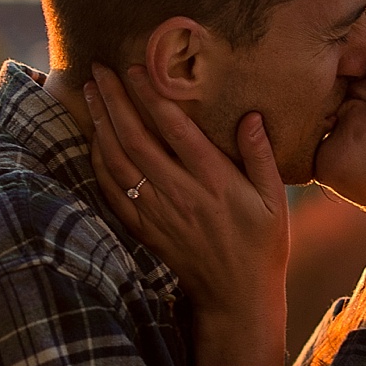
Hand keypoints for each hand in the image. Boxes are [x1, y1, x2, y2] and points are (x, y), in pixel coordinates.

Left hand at [85, 65, 288, 365]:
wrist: (236, 298)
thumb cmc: (262, 246)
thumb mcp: (275, 201)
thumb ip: (261, 157)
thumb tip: (249, 117)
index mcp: (215, 182)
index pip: (175, 129)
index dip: (151, 96)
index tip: (135, 66)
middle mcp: (181, 195)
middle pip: (136, 140)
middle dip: (115, 101)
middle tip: (99, 69)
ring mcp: (158, 213)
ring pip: (118, 162)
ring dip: (101, 125)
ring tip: (90, 93)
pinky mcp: (145, 229)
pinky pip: (112, 192)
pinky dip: (98, 163)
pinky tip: (93, 139)